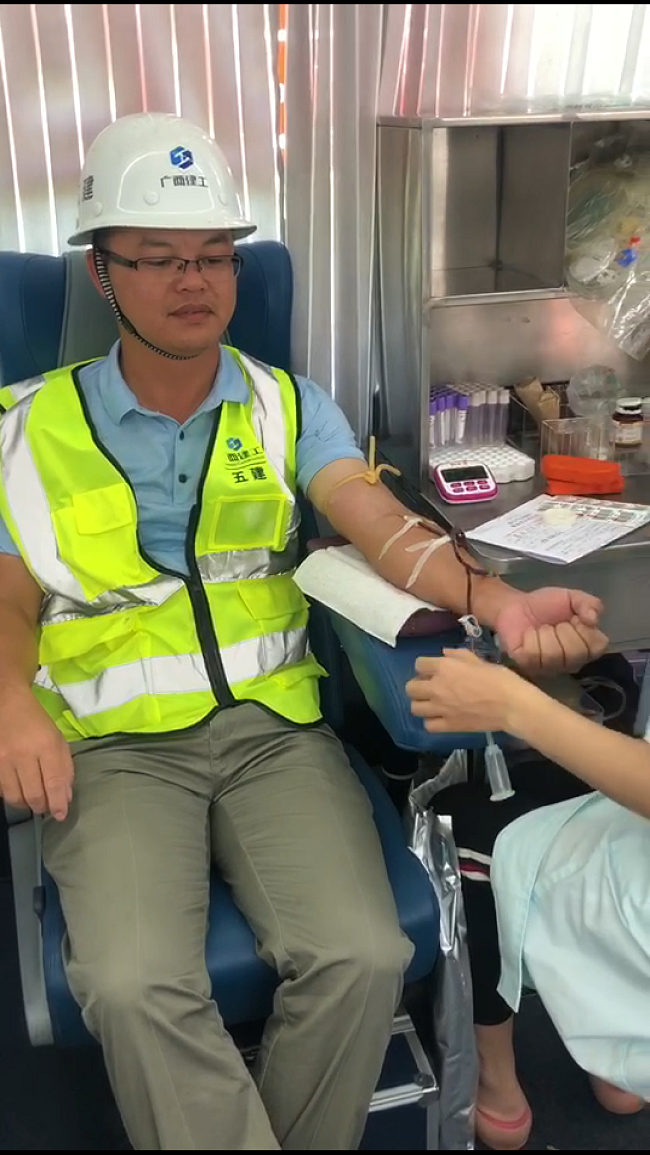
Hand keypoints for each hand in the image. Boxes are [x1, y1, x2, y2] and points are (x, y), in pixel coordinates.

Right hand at [0, 686, 73, 820]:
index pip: (54, 783)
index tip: (61, 815)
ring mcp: (3, 760)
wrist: (6, 703)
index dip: (58, 803)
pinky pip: (2, 790)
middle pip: (34, 795)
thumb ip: (64, 768)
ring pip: (15, 797)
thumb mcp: (58, 739)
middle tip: (46, 807)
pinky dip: (12, 795)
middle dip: (43, 806)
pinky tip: (18, 790)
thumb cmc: (36, 722)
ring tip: (33, 801)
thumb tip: (65, 797)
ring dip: (26, 804)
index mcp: (46, 745)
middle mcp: (23, 754)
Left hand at [407, 648, 529, 733]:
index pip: (419, 664)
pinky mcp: (448, 726)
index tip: (433, 670)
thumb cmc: (498, 679)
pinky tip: (440, 718)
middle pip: (410, 687)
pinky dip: (431, 722)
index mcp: (444, 667)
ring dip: (421, 704)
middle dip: (417, 686)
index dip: (425, 666)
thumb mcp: (479, 660)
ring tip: (432, 704)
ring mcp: (440, 708)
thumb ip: (458, 655)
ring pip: (415, 708)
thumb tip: (444, 653)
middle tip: (429, 687)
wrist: (511, 705)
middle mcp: (436, 687)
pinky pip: (428, 725)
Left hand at [493, 588, 607, 674]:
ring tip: (540, 629)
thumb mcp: (572, 598)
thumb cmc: (546, 605)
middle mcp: (571, 663)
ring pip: (554, 655)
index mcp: (586, 647)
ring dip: (545, 634)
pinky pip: (534, 655)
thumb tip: (593, 620)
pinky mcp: (528, 667)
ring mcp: (550, 668)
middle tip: (554, 623)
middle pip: (576, 653)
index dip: (584, 630)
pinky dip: (530, 639)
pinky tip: (527, 635)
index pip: (597, 646)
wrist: (515, 605)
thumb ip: (589, 604)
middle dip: (563, 630)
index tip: (573, 619)